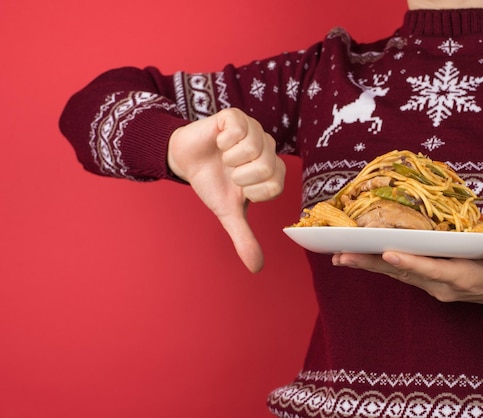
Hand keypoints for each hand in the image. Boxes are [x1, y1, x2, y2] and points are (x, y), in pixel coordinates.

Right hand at [167, 108, 285, 272]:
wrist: (185, 160)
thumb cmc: (211, 183)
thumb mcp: (227, 213)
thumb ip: (244, 237)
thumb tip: (256, 268)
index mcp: (272, 170)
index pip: (275, 185)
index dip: (252, 191)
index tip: (239, 188)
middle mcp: (267, 148)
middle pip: (267, 167)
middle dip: (241, 177)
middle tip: (230, 173)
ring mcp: (253, 130)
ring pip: (254, 147)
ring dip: (231, 160)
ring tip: (224, 158)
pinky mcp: (235, 117)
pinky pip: (238, 129)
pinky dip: (224, 141)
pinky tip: (219, 142)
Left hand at [331, 241, 482, 306]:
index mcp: (462, 278)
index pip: (432, 270)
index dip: (410, 263)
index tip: (388, 254)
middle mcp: (440, 284)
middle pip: (402, 273)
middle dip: (373, 264)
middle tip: (342, 255)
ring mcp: (431, 284)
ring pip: (395, 274)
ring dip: (368, 265)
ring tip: (338, 255)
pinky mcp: (427, 279)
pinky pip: (398, 272)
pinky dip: (377, 263)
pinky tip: (357, 255)